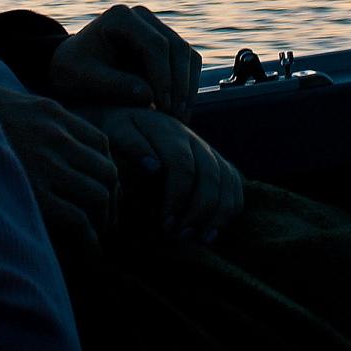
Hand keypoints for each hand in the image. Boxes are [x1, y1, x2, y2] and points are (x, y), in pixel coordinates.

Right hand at [0, 80, 118, 250]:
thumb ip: (19, 106)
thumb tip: (15, 113)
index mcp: (50, 113)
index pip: (99, 142)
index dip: (105, 170)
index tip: (101, 191)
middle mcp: (56, 136)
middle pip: (106, 171)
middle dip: (110, 200)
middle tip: (104, 222)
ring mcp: (47, 163)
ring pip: (98, 195)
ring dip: (103, 222)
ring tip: (95, 241)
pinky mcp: (35, 193)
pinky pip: (79, 220)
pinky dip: (90, 241)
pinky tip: (88, 254)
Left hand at [50, 5, 201, 118]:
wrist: (72, 66)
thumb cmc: (73, 70)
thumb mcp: (85, 78)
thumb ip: (114, 85)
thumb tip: (148, 96)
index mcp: (120, 17)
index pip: (155, 44)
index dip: (163, 76)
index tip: (163, 106)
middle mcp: (142, 16)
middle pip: (176, 47)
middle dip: (179, 84)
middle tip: (176, 117)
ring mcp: (155, 27)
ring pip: (187, 54)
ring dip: (187, 87)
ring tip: (180, 118)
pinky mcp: (164, 43)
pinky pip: (187, 62)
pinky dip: (187, 85)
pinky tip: (180, 110)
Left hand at [76, 104, 242, 241]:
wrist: (131, 110)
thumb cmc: (120, 127)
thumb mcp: (116, 129)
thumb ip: (132, 145)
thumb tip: (154, 168)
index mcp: (170, 131)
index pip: (183, 166)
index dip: (178, 197)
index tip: (166, 224)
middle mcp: (194, 139)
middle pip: (210, 176)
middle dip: (199, 210)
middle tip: (181, 236)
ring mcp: (207, 149)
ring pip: (227, 180)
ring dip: (218, 213)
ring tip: (202, 240)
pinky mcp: (215, 160)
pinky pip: (234, 183)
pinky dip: (230, 207)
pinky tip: (214, 230)